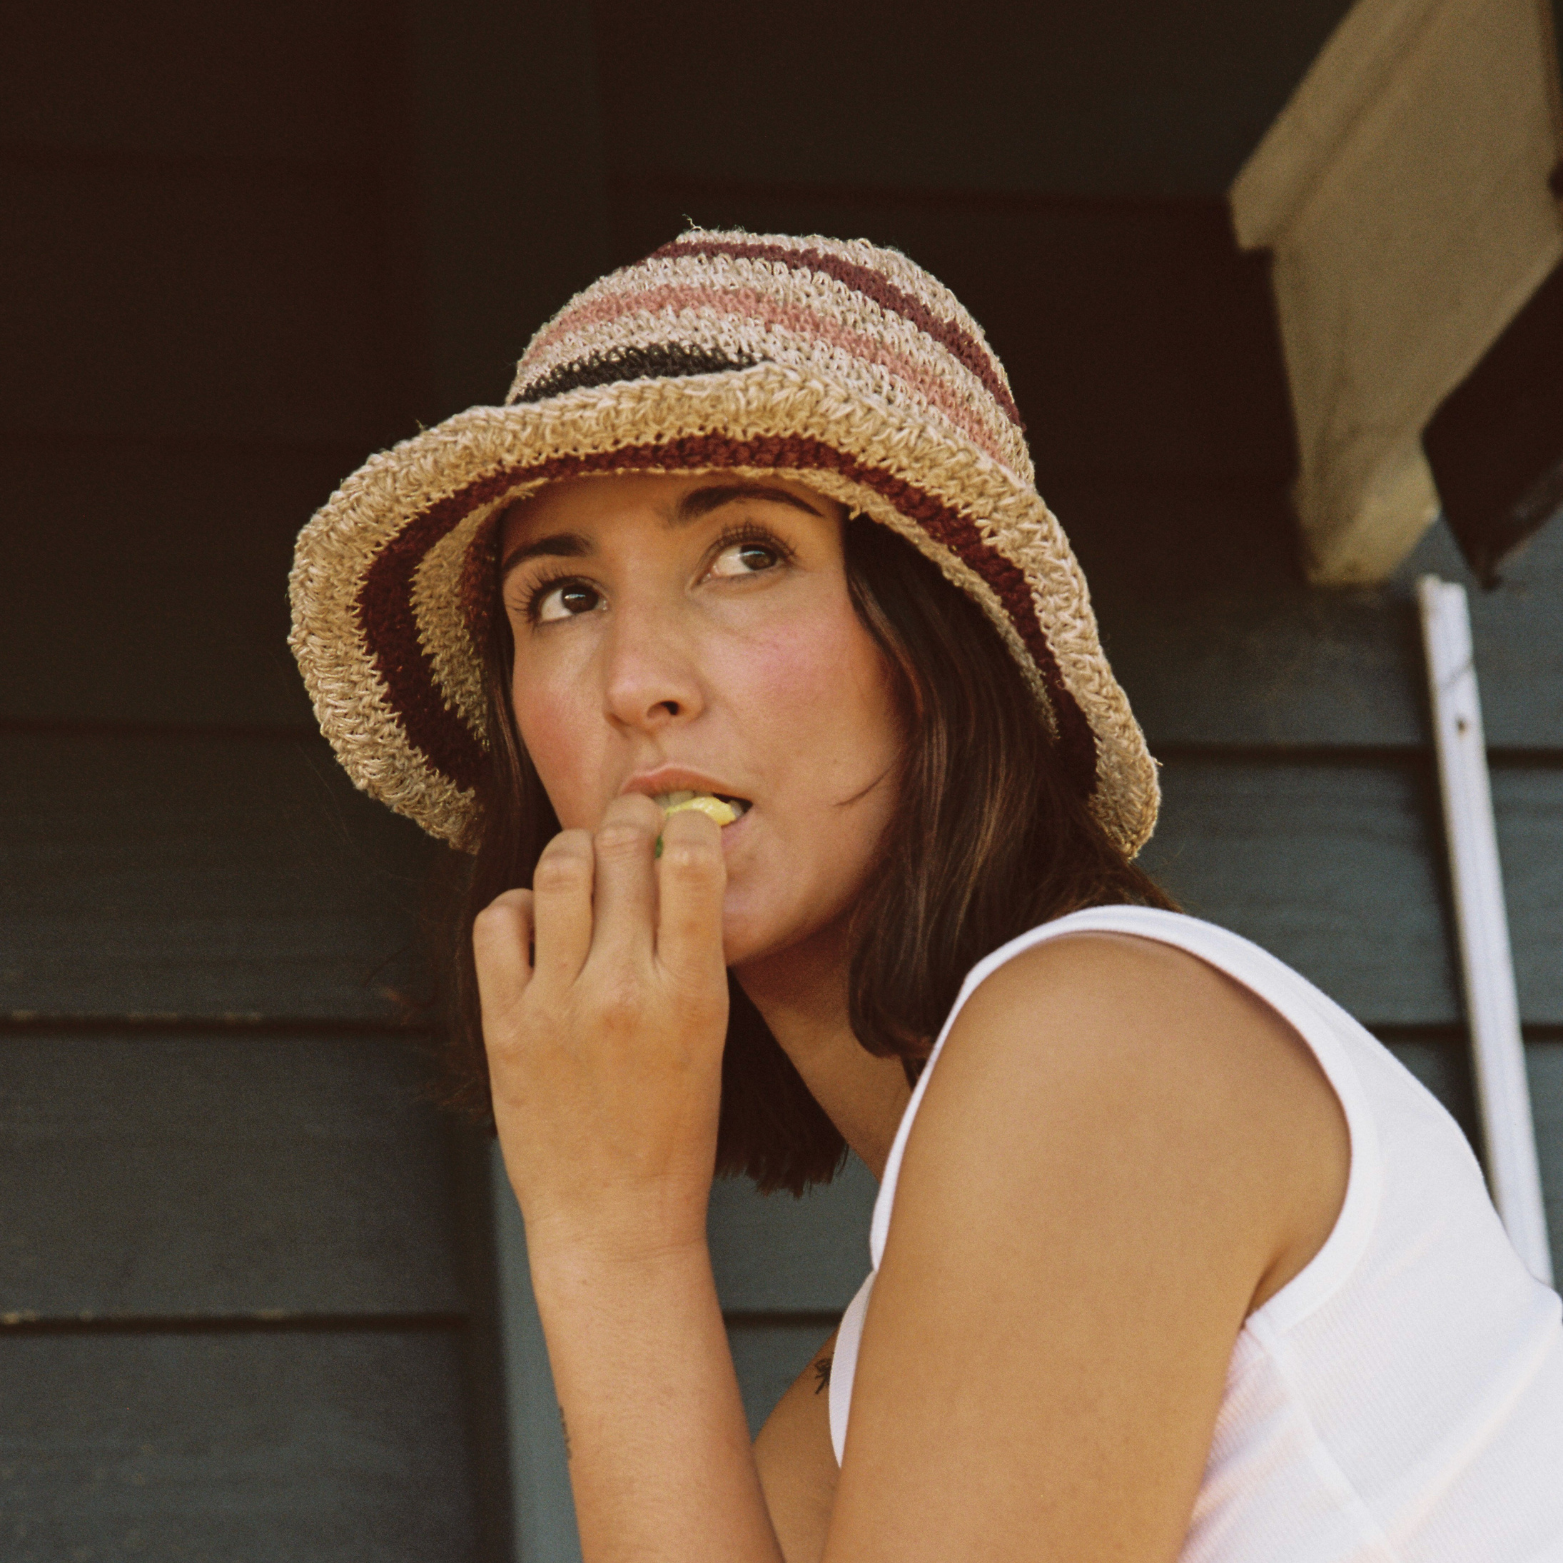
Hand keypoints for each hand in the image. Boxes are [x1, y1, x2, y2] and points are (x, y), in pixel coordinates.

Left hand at [473, 795, 729, 1263]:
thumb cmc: (675, 1132)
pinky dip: (519, 905)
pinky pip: (499, 922)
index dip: (688, 824)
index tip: (684, 826)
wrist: (614, 1220)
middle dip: (630, 817)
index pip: (691, 862)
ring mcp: (556, 1005)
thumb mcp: (710, 1036)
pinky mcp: (504, 1025)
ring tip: (584, 859)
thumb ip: (692, 952)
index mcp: (692, 994)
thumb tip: (673, 864)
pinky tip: (537, 922)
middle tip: (631, 820)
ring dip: (574, 848)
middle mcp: (623, 990)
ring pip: (558, 869)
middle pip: (622, 849)